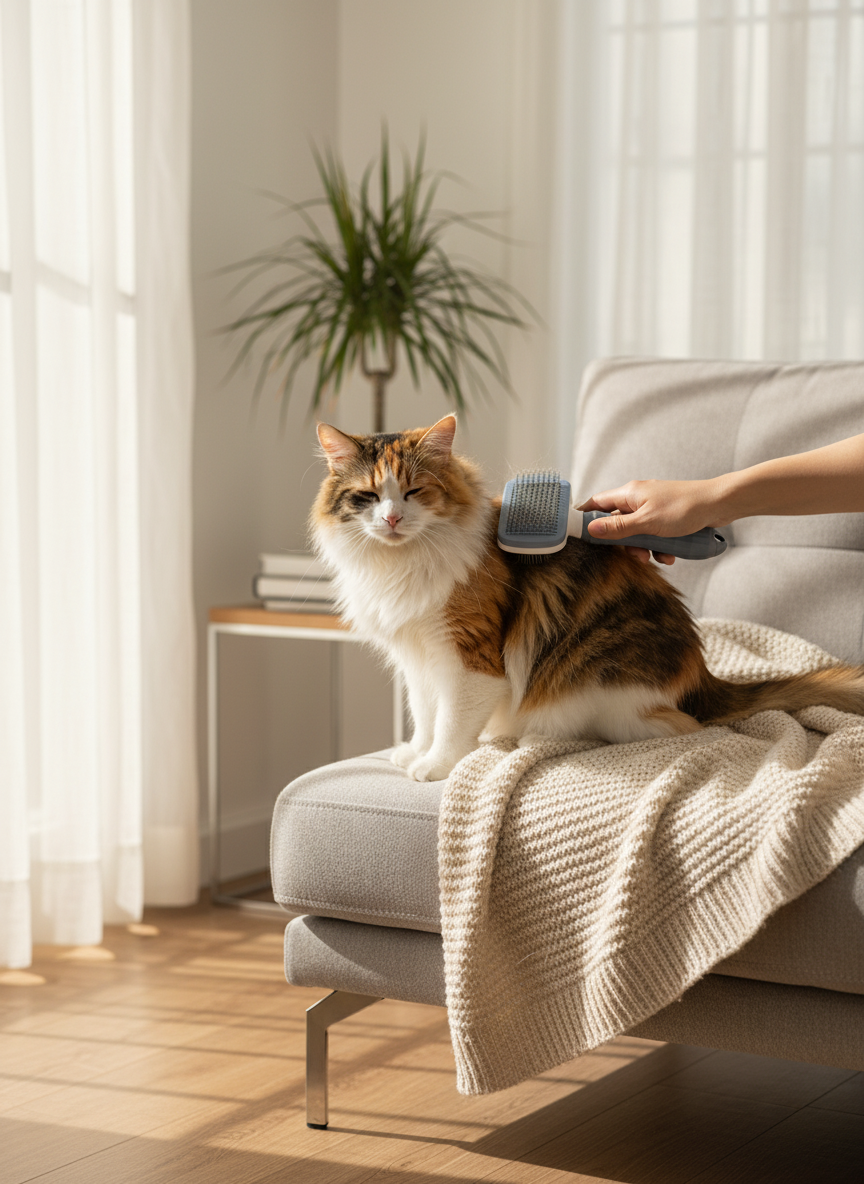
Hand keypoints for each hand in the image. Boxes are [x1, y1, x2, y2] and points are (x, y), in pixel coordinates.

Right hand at [578, 478, 718, 565]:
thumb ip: (619, 527)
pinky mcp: (666, 518)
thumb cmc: (685, 508)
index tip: (580, 534)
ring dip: (643, 548)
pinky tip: (669, 555)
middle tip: (633, 554)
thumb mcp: (647, 523)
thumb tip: (592, 529)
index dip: (585, 517)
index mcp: (629, 493)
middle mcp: (638, 498)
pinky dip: (658, 547)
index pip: (596, 503)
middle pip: (616, 522)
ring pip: (636, 532)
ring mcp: (652, 507)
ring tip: (655, 557)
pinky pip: (653, 535)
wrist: (719, 504)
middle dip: (622, 542)